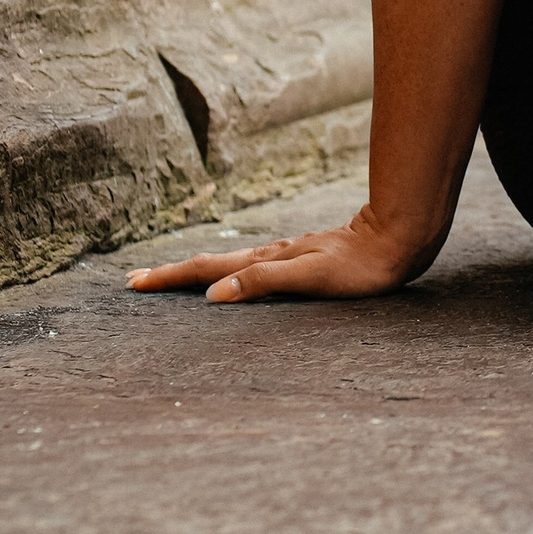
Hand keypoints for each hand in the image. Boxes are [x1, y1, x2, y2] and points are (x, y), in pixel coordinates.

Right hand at [126, 205, 441, 301]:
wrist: (398, 239)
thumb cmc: (359, 267)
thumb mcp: (310, 278)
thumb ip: (263, 282)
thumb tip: (213, 294)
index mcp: (266, 262)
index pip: (207, 271)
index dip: (171, 278)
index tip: (135, 282)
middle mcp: (270, 257)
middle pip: (211, 264)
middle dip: (172, 274)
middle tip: (136, 280)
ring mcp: (285, 256)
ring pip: (230, 263)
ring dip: (197, 271)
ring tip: (173, 277)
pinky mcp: (302, 259)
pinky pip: (252, 267)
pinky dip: (229, 271)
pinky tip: (234, 276)